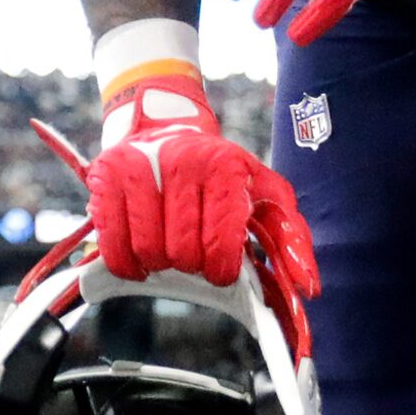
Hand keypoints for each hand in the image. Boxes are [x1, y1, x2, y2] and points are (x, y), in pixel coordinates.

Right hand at [29, 83, 315, 357]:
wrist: (167, 126)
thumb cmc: (222, 173)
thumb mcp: (265, 194)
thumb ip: (292, 240)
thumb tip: (309, 287)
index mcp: (223, 167)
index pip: (220, 242)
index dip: (219, 270)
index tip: (219, 270)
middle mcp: (179, 162)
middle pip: (182, 252)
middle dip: (190, 266)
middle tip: (193, 257)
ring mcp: (138, 168)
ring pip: (147, 250)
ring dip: (159, 265)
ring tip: (168, 252)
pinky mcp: (106, 178)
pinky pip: (112, 243)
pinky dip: (126, 264)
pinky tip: (140, 260)